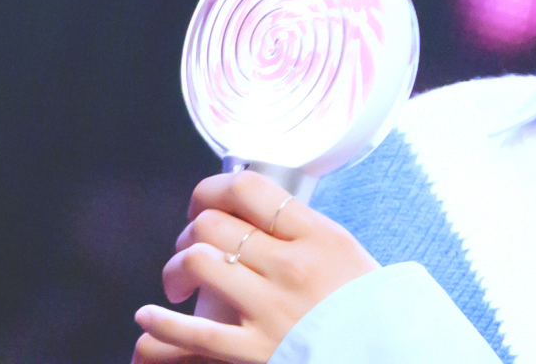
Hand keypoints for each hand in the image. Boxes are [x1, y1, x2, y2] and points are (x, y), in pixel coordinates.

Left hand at [132, 169, 379, 363]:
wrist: (386, 353)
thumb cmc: (364, 305)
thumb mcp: (343, 250)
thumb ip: (299, 231)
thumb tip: (251, 212)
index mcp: (316, 235)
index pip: (248, 189)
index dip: (211, 190)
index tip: (203, 203)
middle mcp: (291, 265)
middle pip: (214, 225)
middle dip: (191, 233)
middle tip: (192, 247)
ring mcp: (271, 309)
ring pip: (199, 264)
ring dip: (177, 269)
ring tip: (179, 282)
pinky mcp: (256, 352)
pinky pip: (194, 333)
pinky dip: (161, 324)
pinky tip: (149, 317)